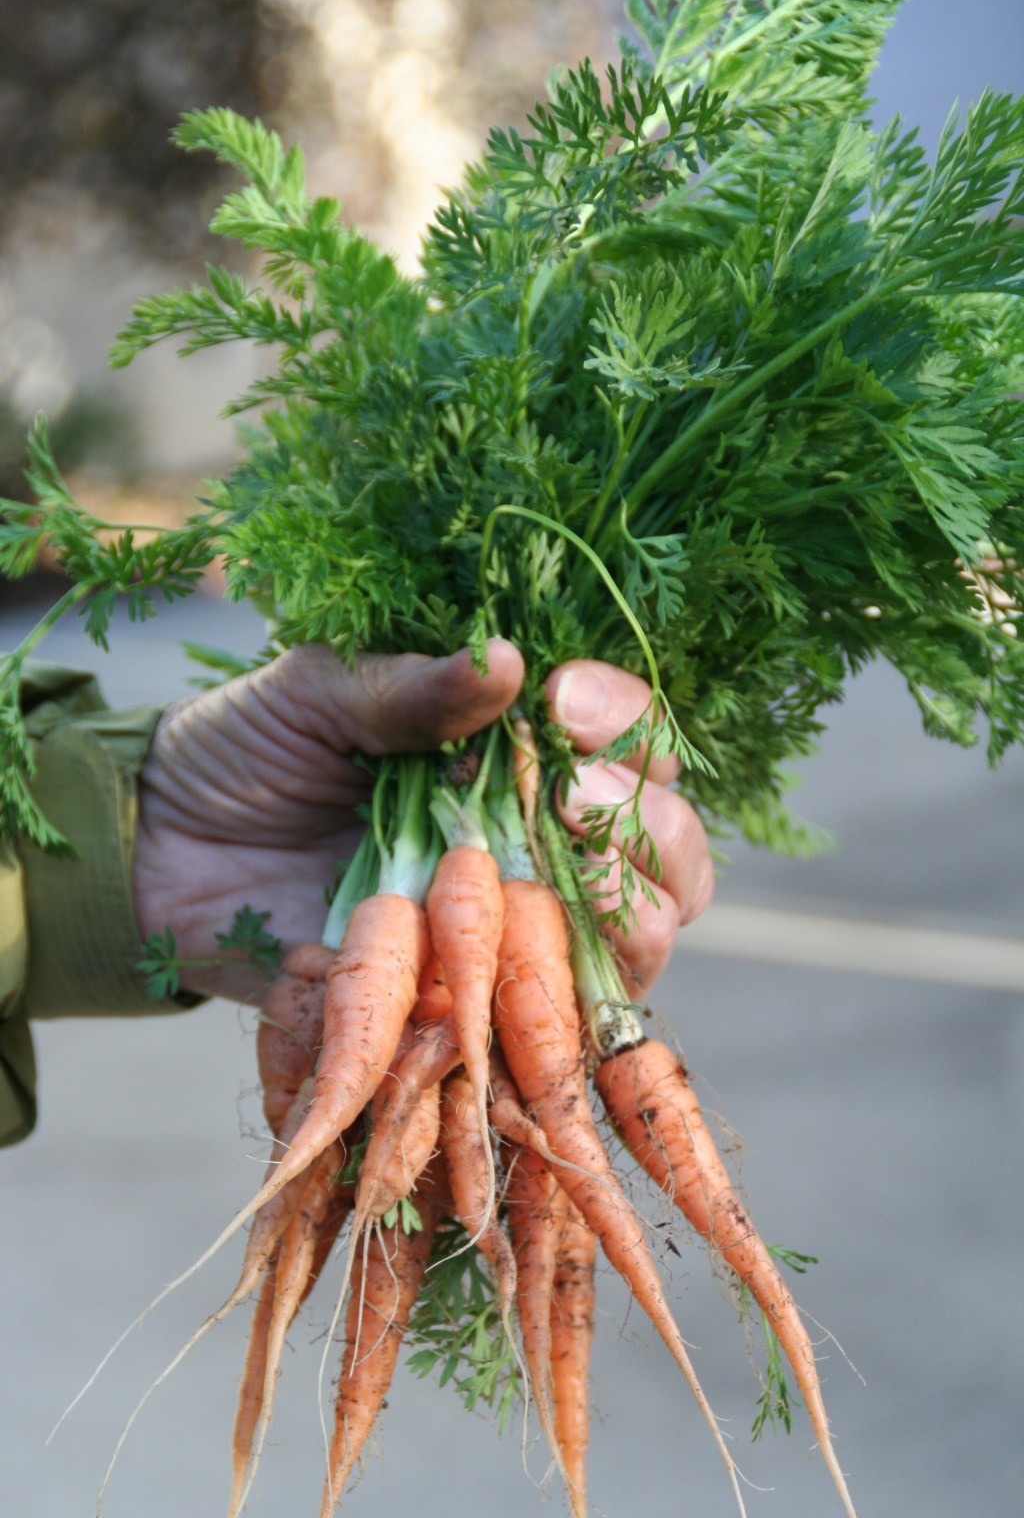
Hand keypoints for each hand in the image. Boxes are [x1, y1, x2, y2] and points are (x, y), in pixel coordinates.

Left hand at [133, 642, 711, 1000]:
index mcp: (517, 753)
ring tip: (561, 874)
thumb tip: (509, 662)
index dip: (626, 725)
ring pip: (640, 935)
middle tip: (571, 798)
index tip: (566, 705)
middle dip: (648, 822)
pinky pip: (554, 1020)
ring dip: (631, 909)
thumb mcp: (315, 695)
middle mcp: (539, 840)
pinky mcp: (469, 1001)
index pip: (630, 740)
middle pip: (666, 848)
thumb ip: (407, 687)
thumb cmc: (241, 754)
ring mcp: (511, 926)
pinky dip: (560, 1003)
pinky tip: (517, 967)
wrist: (154, 858)